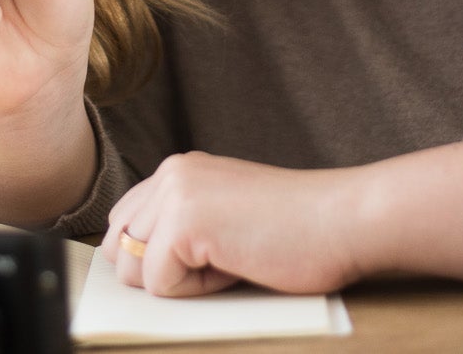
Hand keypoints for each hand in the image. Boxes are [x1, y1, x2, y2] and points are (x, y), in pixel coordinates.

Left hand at [103, 154, 368, 296]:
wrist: (343, 221)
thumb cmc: (298, 231)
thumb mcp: (225, 218)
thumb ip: (180, 226)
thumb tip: (133, 263)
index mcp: (179, 171)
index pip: (124, 225)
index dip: (154, 259)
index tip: (204, 261)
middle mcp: (171, 173)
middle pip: (119, 248)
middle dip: (160, 272)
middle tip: (222, 260)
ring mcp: (176, 193)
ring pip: (134, 269)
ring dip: (181, 281)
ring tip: (232, 258)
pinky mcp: (185, 221)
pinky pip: (160, 284)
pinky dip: (199, 290)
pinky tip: (238, 263)